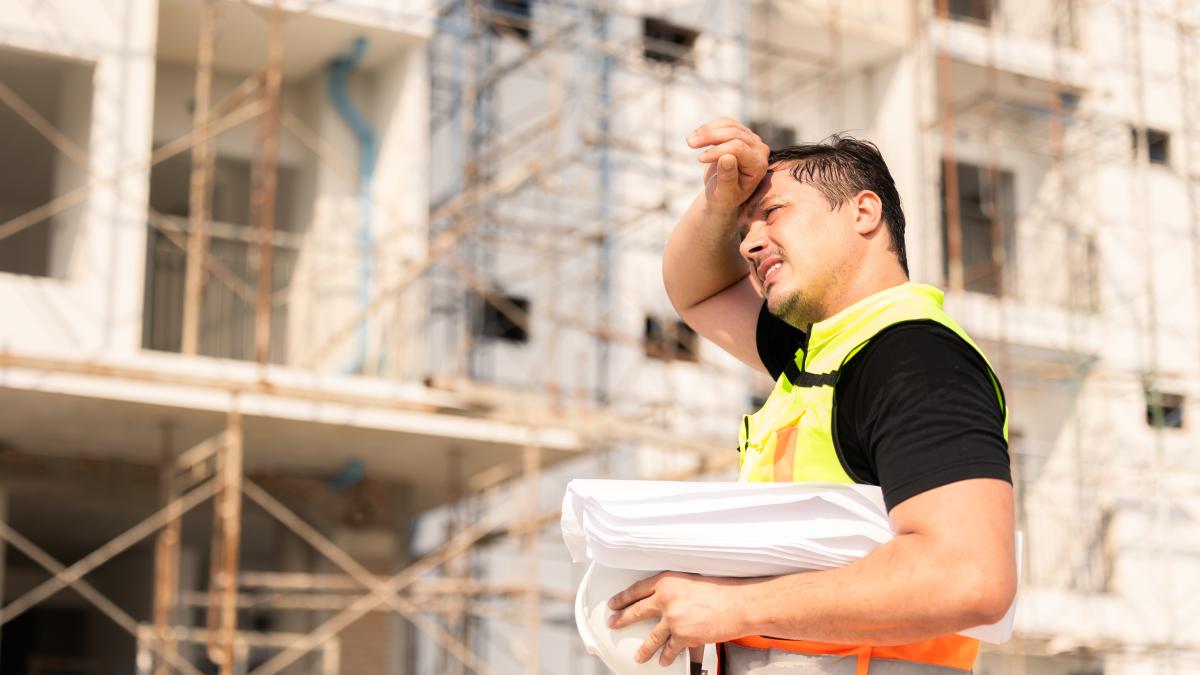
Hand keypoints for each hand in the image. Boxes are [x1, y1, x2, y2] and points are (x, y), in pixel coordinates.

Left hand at [607, 571, 748, 666]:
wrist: (738, 604)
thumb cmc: (722, 590)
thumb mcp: (692, 580)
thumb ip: (675, 588)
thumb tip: (666, 598)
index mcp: (667, 581)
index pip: (637, 589)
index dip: (623, 597)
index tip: (615, 602)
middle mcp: (666, 599)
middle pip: (636, 611)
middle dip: (621, 618)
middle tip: (613, 623)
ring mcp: (673, 619)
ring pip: (651, 637)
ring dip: (644, 649)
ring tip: (638, 656)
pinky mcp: (682, 635)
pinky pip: (670, 649)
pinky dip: (667, 657)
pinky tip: (663, 661)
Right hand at [687, 117, 769, 212]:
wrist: (723, 194)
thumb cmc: (725, 197)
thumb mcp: (724, 194)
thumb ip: (727, 178)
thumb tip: (727, 157)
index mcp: (758, 165)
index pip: (738, 148)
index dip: (718, 151)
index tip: (699, 159)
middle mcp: (759, 149)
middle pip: (734, 133)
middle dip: (710, 136)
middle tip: (690, 143)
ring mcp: (751, 139)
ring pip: (729, 125)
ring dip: (707, 130)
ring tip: (690, 141)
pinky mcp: (741, 133)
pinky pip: (725, 123)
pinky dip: (709, 128)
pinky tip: (696, 136)